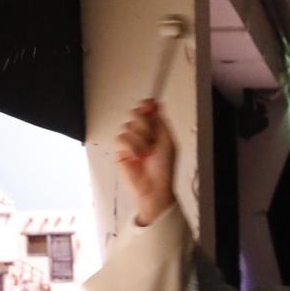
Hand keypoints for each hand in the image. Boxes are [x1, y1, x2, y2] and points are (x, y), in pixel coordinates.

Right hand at [114, 100, 176, 225]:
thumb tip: (158, 105)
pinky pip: (121, 138)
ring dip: (140, 139)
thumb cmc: (163, 169)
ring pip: (128, 126)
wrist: (154, 186)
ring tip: (146, 152)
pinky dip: (131, 147)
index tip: (149, 104)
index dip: (147, 105)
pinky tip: (137, 156)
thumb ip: (162, 122)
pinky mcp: (121, 150)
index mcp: (155, 130)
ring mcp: (131, 142)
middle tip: (151, 136)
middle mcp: (142, 134)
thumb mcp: (169, 142)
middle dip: (144, 123)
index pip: (148, 110)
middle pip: (136, 114)